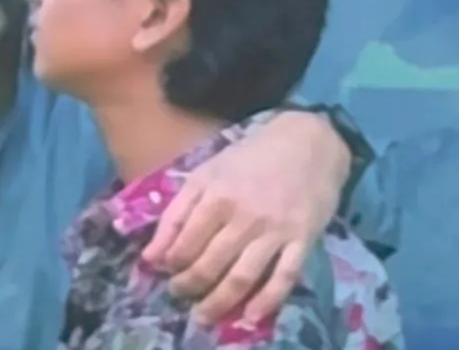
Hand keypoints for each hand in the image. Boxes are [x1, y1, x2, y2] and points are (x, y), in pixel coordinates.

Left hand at [141, 110, 349, 324]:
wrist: (308, 142)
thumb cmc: (250, 157)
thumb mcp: (206, 174)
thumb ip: (176, 213)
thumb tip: (150, 257)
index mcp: (216, 196)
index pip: (185, 243)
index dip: (172, 264)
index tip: (167, 272)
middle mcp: (244, 216)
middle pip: (210, 264)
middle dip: (190, 286)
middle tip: (181, 295)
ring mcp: (275, 230)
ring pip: (242, 276)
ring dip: (219, 302)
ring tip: (204, 315)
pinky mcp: (303, 240)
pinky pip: (284, 277)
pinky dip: (267, 300)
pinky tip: (250, 316)